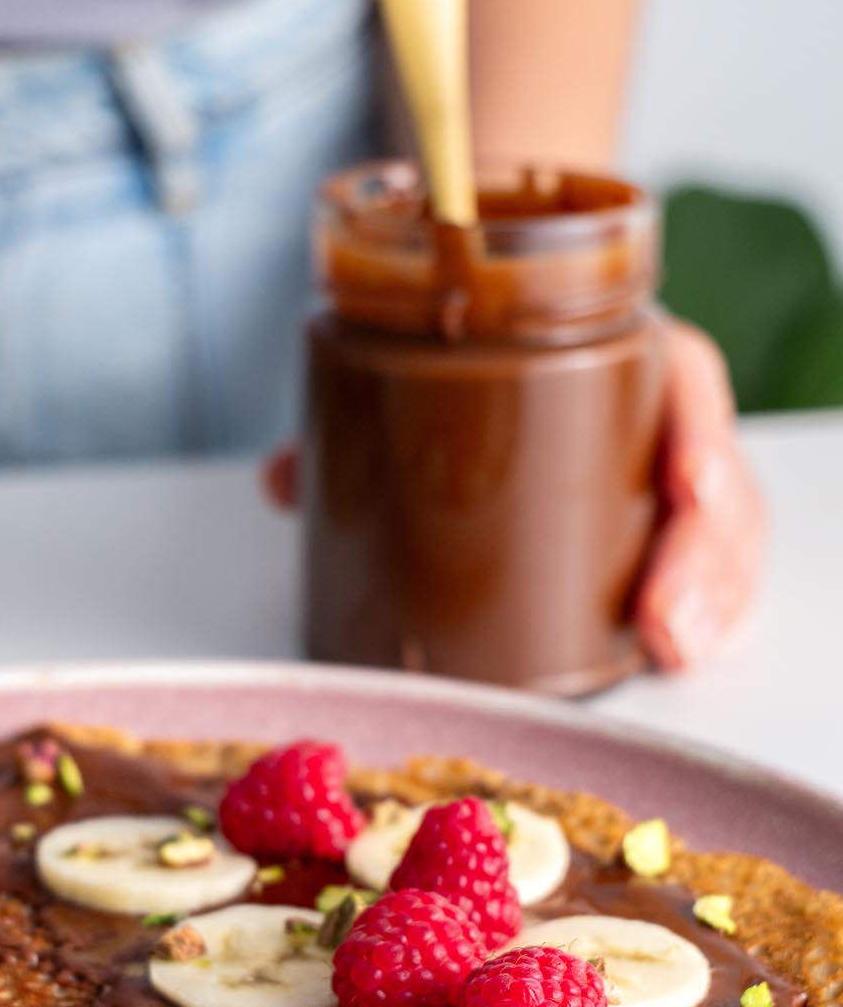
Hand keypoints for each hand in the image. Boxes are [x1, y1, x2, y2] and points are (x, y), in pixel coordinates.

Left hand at [261, 317, 764, 673]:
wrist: (489, 356)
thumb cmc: (469, 370)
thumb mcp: (419, 380)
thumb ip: (359, 425)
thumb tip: (287, 480)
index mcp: (614, 357)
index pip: (683, 384)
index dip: (697, 436)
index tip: (685, 485)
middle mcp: (652, 417)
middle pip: (712, 480)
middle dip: (703, 555)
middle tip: (664, 618)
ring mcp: (661, 482)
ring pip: (719, 535)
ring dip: (709, 598)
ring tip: (674, 646)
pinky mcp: (656, 537)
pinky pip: (701, 574)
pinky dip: (700, 616)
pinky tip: (682, 650)